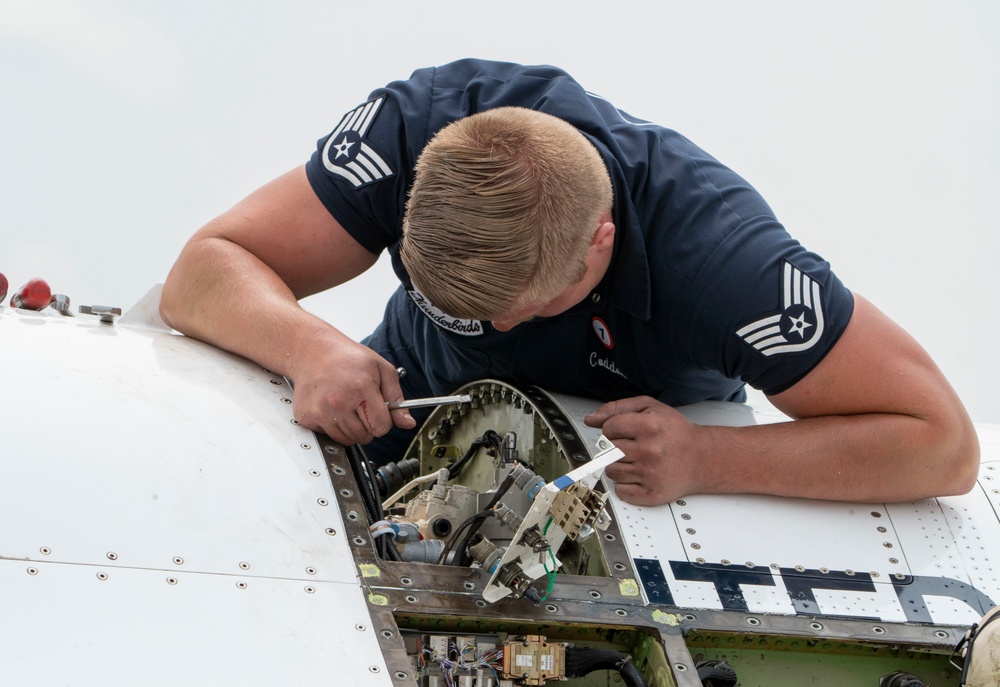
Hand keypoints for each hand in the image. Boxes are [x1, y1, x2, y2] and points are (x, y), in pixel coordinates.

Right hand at [289, 331, 415, 445]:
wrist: (314, 351)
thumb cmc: (348, 358)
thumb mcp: (382, 369)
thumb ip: (397, 398)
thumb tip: (407, 423)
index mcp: (361, 388)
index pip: (381, 427)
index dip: (384, 420)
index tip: (378, 409)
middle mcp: (339, 402)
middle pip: (364, 437)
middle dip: (367, 425)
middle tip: (360, 405)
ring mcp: (321, 411)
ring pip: (347, 440)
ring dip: (351, 428)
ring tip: (346, 405)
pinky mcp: (307, 417)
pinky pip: (328, 436)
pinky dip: (333, 426)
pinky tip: (332, 407)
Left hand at [584, 396, 703, 505]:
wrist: (703, 458)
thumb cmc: (676, 432)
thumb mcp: (650, 408)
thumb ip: (617, 409)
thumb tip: (590, 419)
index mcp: (649, 426)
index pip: (607, 429)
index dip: (613, 429)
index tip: (625, 431)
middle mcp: (650, 451)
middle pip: (608, 451)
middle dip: (616, 447)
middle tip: (634, 446)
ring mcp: (650, 474)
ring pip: (612, 472)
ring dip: (620, 466)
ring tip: (638, 460)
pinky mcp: (652, 494)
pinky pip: (621, 491)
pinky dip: (626, 485)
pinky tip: (640, 475)